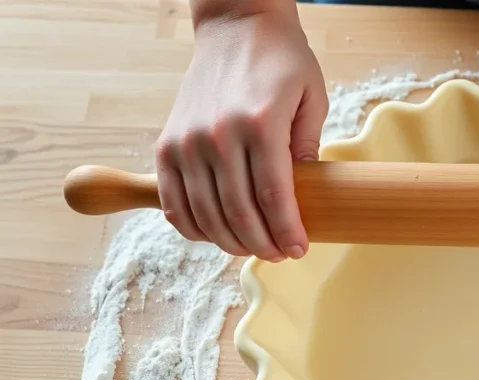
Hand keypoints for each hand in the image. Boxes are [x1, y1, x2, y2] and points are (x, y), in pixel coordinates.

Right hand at [156, 5, 326, 260]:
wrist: (235, 26)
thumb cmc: (281, 61)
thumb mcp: (312, 98)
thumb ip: (308, 147)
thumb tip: (305, 195)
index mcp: (259, 124)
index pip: (274, 198)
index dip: (287, 232)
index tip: (299, 249)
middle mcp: (218, 135)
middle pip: (239, 214)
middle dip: (263, 245)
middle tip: (280, 254)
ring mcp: (188, 142)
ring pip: (206, 215)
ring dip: (231, 243)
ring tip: (252, 248)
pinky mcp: (166, 145)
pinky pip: (173, 203)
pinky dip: (193, 228)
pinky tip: (214, 235)